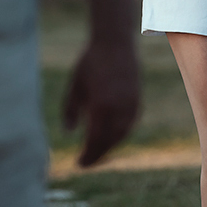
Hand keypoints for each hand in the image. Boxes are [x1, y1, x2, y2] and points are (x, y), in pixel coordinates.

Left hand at [62, 38, 139, 166]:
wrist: (115, 43)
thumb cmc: (91, 62)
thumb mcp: (75, 85)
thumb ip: (71, 110)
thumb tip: (68, 132)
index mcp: (102, 106)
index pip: (96, 140)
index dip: (88, 155)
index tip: (79, 164)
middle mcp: (119, 109)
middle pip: (109, 141)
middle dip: (98, 154)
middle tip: (86, 162)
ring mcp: (131, 105)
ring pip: (121, 134)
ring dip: (109, 146)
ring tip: (97, 151)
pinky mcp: (137, 100)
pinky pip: (129, 124)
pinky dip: (120, 134)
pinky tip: (111, 136)